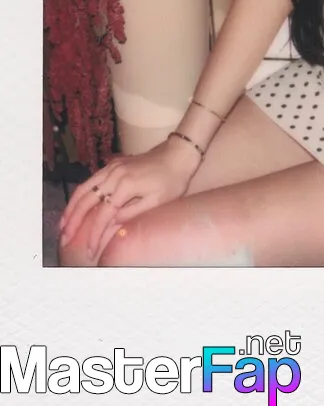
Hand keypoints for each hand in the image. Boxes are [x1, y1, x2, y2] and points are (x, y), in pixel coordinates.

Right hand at [59, 134, 201, 258]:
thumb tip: (111, 223)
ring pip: (84, 188)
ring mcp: (112, 167)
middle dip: (73, 222)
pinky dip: (80, 194)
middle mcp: (114, 175)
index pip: (103, 215)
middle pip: (86, 200)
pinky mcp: (113, 164)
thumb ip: (133, 213)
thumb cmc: (172, 180)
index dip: (94, 235)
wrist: (178, 154)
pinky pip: (90, 180)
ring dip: (71, 207)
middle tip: (64, 239)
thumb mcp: (158, 201)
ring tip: (63, 224)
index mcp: (125, 186)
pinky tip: (75, 205)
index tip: (90, 251)